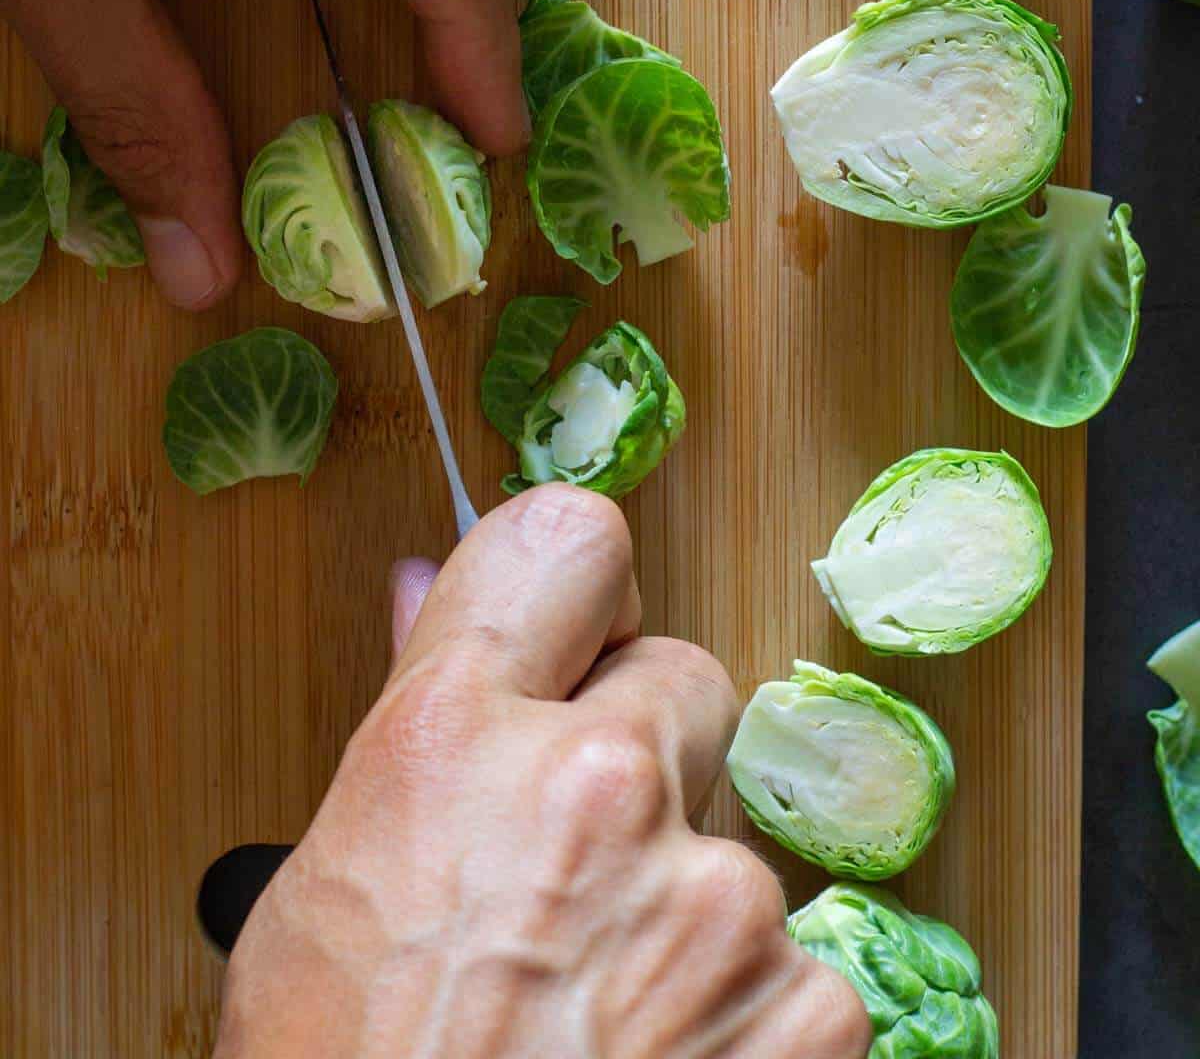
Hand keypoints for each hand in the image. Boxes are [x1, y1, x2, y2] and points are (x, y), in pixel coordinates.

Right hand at [214, 487, 872, 1057]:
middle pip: (681, 676)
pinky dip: (745, 1007)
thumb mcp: (335, 888)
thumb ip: (415, 716)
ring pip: (732, 833)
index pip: (566, 541)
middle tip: (579, 865)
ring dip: (685, 900)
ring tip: (597, 1012)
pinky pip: (793, 954)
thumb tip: (428, 586)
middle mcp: (595, 786)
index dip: (580, 584)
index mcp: (454, 741)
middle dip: (643, 753)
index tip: (582, 634)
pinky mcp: (808, 1004)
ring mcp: (715, 897)